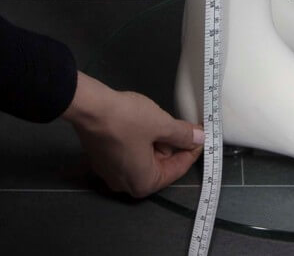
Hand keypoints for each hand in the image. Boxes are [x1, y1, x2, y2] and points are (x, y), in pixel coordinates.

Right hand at [60, 70, 204, 197]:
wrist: (91, 108)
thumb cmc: (128, 120)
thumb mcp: (161, 124)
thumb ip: (182, 134)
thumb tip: (200, 139)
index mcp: (143, 183)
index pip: (177, 169)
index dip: (192, 150)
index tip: (202, 135)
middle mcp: (126, 185)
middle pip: (160, 166)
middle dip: (173, 145)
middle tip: (182, 125)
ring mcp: (111, 174)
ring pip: (144, 159)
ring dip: (156, 141)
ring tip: (161, 121)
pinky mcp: (102, 160)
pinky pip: (130, 154)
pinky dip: (140, 141)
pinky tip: (143, 123)